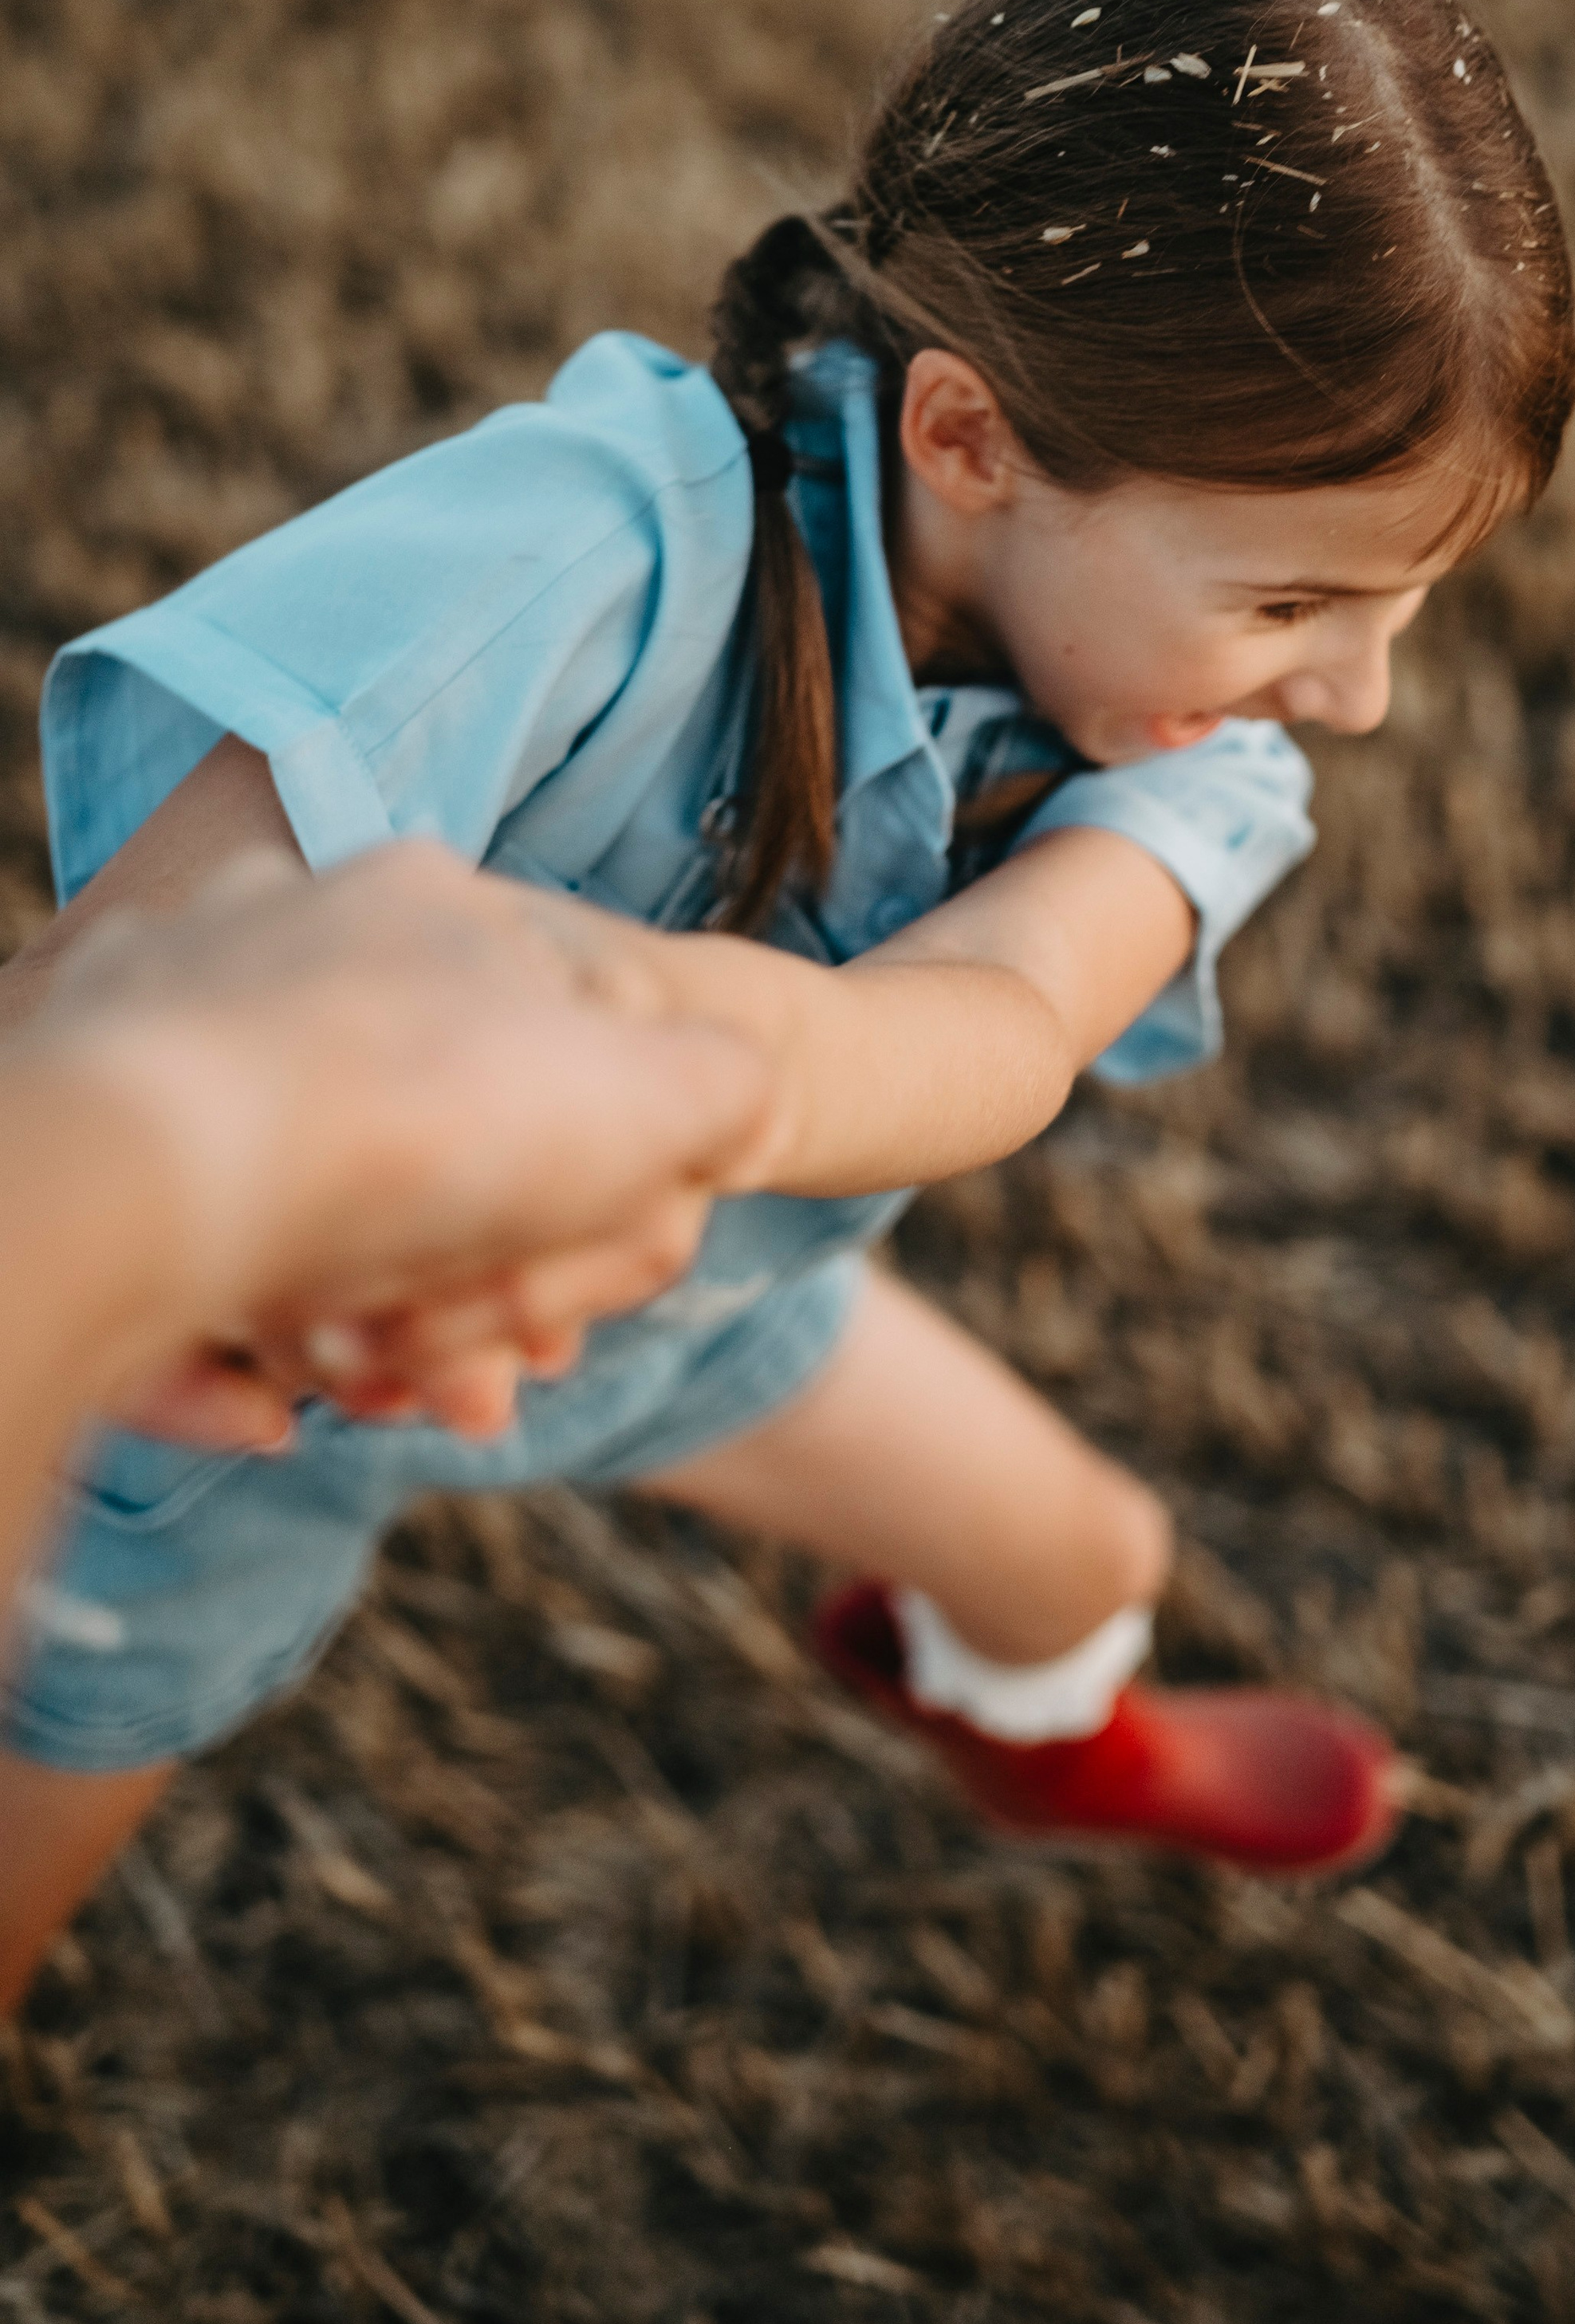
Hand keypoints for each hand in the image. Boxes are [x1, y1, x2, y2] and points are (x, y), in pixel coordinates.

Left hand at [28, 841, 773, 1450]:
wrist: (153, 1165)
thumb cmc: (433, 1118)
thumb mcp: (672, 1089)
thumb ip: (730, 1088)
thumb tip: (744, 1109)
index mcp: (435, 910)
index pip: (542, 1057)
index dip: (579, 1210)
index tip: (564, 1323)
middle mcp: (295, 944)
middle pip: (419, 1146)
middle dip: (465, 1290)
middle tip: (481, 1389)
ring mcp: (177, 1025)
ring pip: (300, 1205)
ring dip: (366, 1326)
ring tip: (387, 1400)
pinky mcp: (80, 1122)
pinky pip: (174, 1256)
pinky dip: (227, 1352)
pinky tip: (267, 1413)